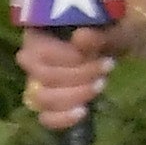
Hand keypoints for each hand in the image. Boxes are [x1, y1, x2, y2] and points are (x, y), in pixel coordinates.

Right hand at [18, 15, 121, 135]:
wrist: (114, 44)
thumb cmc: (107, 30)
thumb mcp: (109, 26)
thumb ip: (97, 32)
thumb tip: (80, 37)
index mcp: (38, 34)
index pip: (41, 53)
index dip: (68, 58)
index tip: (97, 54)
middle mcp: (31, 60)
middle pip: (44, 77)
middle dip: (79, 75)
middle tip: (107, 65)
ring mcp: (38, 84)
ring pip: (44, 98)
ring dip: (76, 94)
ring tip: (100, 83)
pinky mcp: (50, 105)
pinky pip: (46, 118)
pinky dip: (64, 118)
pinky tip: (83, 111)